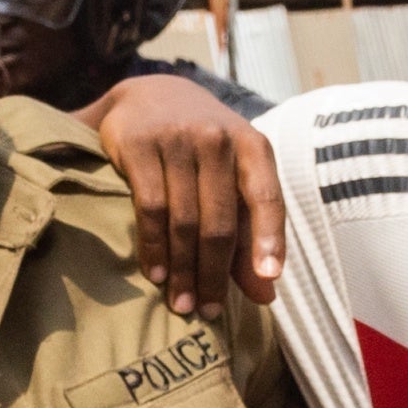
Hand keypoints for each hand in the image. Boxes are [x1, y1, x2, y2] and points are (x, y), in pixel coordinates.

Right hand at [81, 72, 286, 314]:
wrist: (150, 96)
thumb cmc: (202, 151)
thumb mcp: (233, 179)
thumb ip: (250, 233)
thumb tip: (266, 295)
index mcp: (253, 147)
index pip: (267, 198)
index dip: (270, 240)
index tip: (268, 279)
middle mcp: (217, 138)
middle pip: (221, 222)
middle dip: (214, 273)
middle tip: (207, 311)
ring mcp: (176, 138)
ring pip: (185, 220)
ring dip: (183, 269)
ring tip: (181, 302)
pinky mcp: (137, 144)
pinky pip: (150, 208)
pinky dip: (154, 246)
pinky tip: (154, 273)